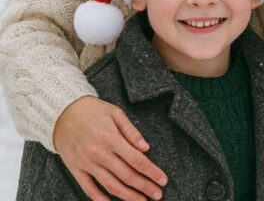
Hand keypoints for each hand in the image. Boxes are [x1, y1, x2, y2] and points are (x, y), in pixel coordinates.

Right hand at [53, 96, 167, 200]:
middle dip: (145, 187)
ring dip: (128, 196)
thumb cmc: (93, 110)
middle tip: (158, 195)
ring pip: (110, 186)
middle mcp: (100, 154)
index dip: (152, 172)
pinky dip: (100, 199)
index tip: (163, 180)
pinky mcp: (75, 170)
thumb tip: (146, 148)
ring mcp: (87, 164)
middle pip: (127, 176)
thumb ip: (131, 132)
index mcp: (112, 138)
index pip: (137, 160)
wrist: (62, 113)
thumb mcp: (115, 113)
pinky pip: (88, 189)